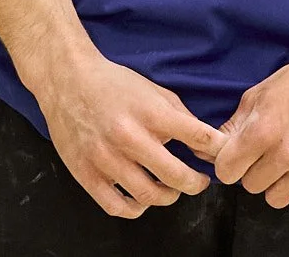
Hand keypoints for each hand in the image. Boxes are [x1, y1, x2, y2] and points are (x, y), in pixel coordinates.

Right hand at [29, 46, 227, 218]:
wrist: (67, 80)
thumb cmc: (112, 84)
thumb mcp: (153, 90)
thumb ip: (181, 116)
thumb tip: (206, 145)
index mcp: (150, 112)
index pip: (198, 136)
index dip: (217, 149)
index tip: (222, 156)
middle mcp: (129, 137)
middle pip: (177, 176)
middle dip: (197, 183)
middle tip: (200, 182)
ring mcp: (106, 159)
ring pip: (150, 197)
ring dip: (168, 196)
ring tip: (171, 188)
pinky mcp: (86, 174)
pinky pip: (118, 207)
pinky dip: (136, 208)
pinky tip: (142, 198)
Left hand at [212, 50, 288, 214]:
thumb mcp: (259, 95)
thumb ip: (232, 127)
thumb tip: (204, 152)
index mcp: (263, 129)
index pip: (226, 172)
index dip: (230, 163)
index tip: (240, 155)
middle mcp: (288, 152)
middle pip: (251, 187)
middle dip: (255, 171)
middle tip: (271, 151)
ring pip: (277, 199)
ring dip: (280, 183)